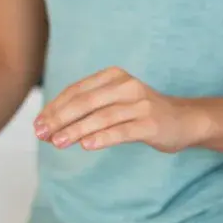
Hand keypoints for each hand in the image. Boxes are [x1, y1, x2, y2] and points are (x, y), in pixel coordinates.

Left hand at [33, 67, 207, 152]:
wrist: (184, 120)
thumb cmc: (143, 114)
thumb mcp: (115, 103)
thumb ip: (88, 110)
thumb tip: (51, 126)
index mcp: (113, 76)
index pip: (76, 91)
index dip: (54, 108)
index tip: (38, 125)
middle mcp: (126, 86)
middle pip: (85, 102)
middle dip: (59, 119)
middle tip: (42, 134)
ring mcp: (140, 104)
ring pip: (101, 117)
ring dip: (76, 130)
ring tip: (58, 143)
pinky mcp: (150, 123)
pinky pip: (122, 130)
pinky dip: (103, 138)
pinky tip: (86, 146)